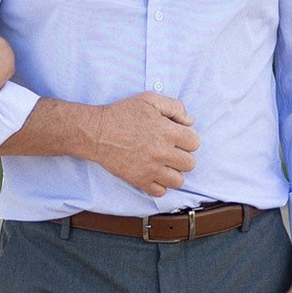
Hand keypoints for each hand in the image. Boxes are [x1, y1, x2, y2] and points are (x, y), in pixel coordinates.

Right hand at [83, 91, 199, 197]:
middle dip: (182, 156)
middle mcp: (162, 152)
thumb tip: (190, 122)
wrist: (96, 132)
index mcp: (167, 131)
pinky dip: (159, 185)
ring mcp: (151, 169)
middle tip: (169, 151)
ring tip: (162, 164)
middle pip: (190, 164)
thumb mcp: (149, 100)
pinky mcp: (139, 180)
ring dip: (173, 173)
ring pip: (178, 181)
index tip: (176, 137)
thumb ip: (174, 107)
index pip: (195, 143)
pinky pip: (160, 192)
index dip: (187, 139)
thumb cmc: (121, 113)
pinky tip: (152, 174)